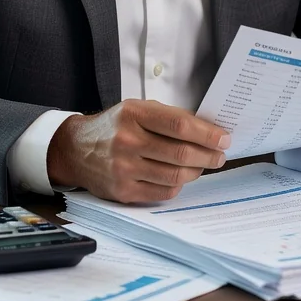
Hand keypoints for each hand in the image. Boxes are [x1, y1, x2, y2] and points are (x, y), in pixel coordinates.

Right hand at [48, 98, 230, 202]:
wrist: (76, 149)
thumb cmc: (115, 126)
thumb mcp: (138, 109)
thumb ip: (170, 117)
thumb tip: (208, 130)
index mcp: (133, 114)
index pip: (180, 126)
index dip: (207, 134)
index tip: (224, 138)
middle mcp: (127, 141)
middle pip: (181, 154)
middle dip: (209, 156)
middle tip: (220, 155)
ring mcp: (124, 169)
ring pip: (176, 176)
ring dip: (197, 171)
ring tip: (203, 165)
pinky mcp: (123, 191)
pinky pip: (164, 192)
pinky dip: (179, 184)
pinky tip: (182, 176)